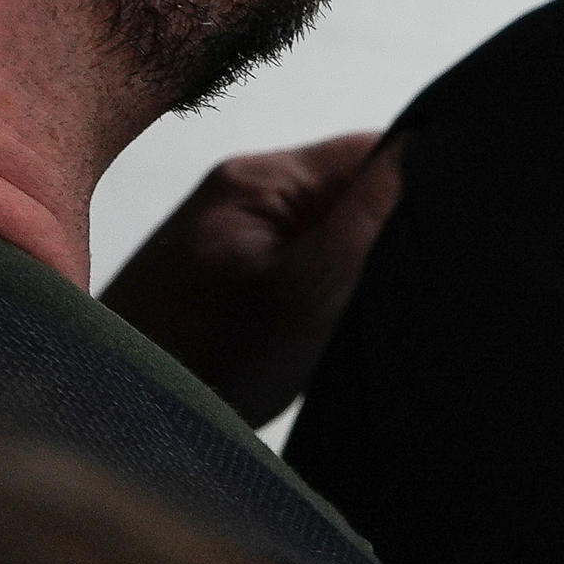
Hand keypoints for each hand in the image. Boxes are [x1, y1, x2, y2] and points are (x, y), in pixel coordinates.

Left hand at [97, 129, 400, 423]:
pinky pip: (304, 262)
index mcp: (259, 179)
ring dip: (357, 264)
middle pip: (353, 187)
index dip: (424, 181)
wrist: (113, 417)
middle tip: (402, 282)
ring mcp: (235, 231)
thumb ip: (365, 220)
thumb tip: (422, 148)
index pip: (372, 147)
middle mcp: (244, 192)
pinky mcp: (232, 271)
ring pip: (332, 229)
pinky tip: (325, 325)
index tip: (449, 231)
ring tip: (354, 309)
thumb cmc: (201, 361)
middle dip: (390, 228)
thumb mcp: (305, 293)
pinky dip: (326, 289)